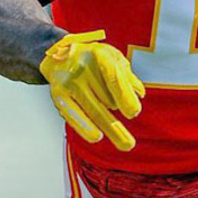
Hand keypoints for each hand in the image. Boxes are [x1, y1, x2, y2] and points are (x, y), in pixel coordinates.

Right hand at [39, 30, 144, 151]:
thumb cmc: (94, 58)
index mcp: (100, 55)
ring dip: (109, 128)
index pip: (114, 79)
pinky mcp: (58, 94)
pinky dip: (85, 127)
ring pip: (93, 110)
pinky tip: (97, 137)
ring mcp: (69, 81)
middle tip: (130, 143)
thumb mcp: (113, 57)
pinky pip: (74, 114)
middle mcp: (82, 67)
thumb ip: (126, 75)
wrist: (60, 53)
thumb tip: (139, 94)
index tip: (133, 113)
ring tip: (125, 144)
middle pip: (105, 100)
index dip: (125, 98)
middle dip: (117, 122)